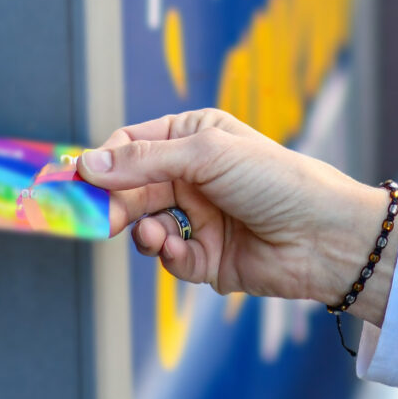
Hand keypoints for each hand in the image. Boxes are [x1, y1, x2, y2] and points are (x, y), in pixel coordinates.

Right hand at [79, 109, 397, 326]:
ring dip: (142, 232)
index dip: (100, 163)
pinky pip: (169, 259)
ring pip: (144, 227)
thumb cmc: (276, 180)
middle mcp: (192, 177)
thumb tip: (87, 163)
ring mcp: (199, 219)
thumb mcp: (207, 155)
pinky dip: (168, 256)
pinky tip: (178, 251)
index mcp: (192, 138)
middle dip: (113, 205)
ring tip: (152, 236)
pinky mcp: (206, 259)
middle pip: (130, 190)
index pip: (129, 146)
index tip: (73, 181)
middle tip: (92, 219)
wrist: (324, 237)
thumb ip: (143, 160)